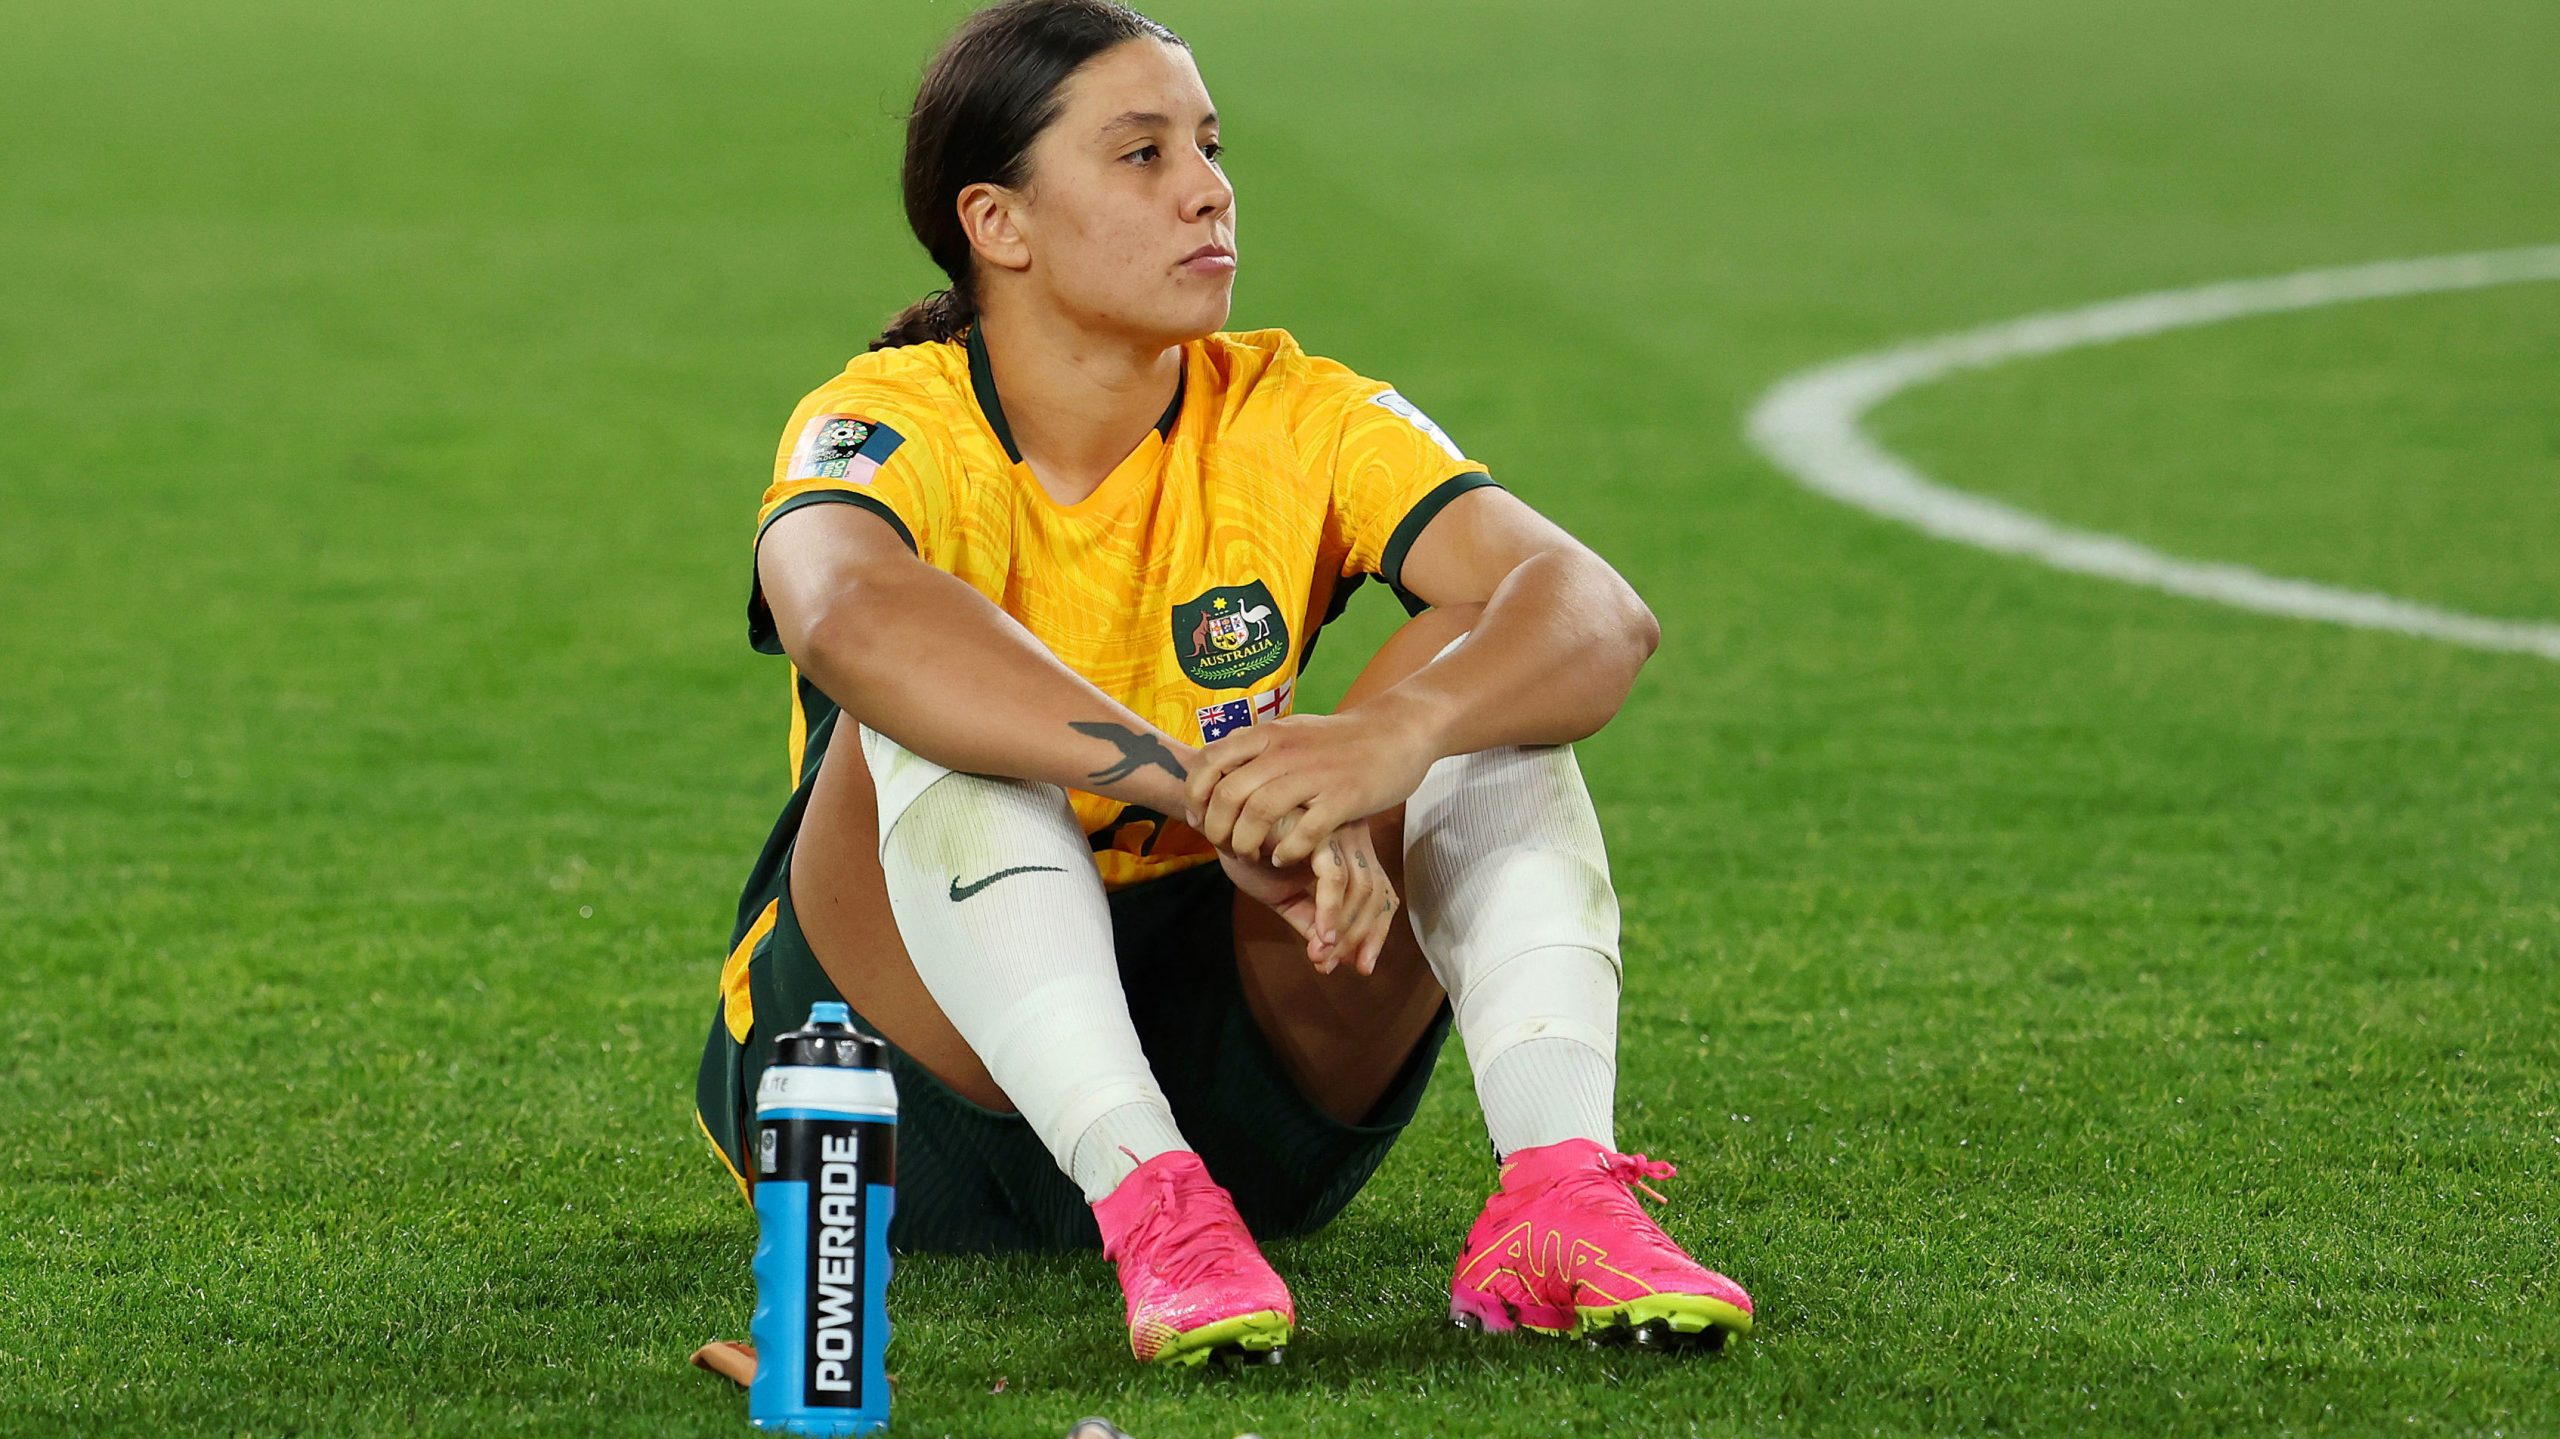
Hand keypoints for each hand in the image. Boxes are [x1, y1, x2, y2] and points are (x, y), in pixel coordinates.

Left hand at [1187, 707, 1439, 868]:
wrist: (1397, 731)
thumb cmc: (1340, 739)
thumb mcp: (1292, 731)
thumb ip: (1257, 748)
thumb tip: (1216, 765)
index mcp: (1269, 734)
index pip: (1210, 761)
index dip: (1195, 794)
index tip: (1196, 818)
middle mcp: (1286, 751)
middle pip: (1230, 794)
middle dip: (1217, 828)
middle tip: (1222, 847)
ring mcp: (1315, 774)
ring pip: (1260, 813)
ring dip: (1247, 843)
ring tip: (1249, 856)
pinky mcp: (1344, 797)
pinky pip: (1304, 831)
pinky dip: (1286, 850)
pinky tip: (1283, 858)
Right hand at [1215, 815, 1400, 974]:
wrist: (1217, 823)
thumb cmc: (1252, 852)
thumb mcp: (1283, 896)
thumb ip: (1308, 919)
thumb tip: (1328, 956)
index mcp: (1350, 853)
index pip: (1381, 896)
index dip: (1376, 934)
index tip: (1361, 967)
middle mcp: (1353, 840)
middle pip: (1377, 895)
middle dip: (1360, 937)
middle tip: (1333, 966)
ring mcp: (1339, 832)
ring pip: (1361, 889)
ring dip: (1344, 930)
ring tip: (1321, 956)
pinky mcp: (1319, 830)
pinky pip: (1335, 876)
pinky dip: (1330, 910)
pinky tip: (1320, 936)